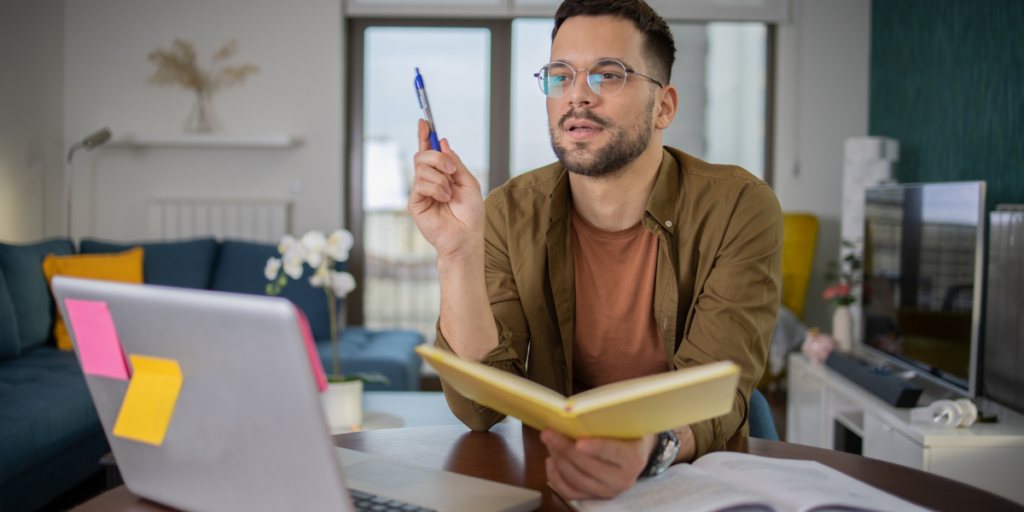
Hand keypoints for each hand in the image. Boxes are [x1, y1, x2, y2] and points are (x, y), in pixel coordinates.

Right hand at [408, 119, 484, 259]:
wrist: (466, 237)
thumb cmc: (470, 214)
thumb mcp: (468, 182)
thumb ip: (455, 163)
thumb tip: (443, 142)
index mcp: (442, 174)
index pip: (429, 151)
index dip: (425, 136)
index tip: (424, 121)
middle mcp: (429, 181)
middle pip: (422, 155)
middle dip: (437, 157)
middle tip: (451, 170)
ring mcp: (420, 192)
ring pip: (421, 168)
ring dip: (441, 179)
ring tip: (449, 195)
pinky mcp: (415, 203)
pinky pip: (420, 184)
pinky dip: (436, 189)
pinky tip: (444, 200)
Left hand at [541, 429, 656, 499]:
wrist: (632, 451)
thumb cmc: (624, 432)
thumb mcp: (623, 422)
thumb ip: (605, 419)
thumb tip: (577, 412)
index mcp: (634, 458)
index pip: (615, 453)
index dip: (596, 447)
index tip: (579, 442)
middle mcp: (622, 479)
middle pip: (590, 467)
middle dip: (566, 449)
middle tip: (550, 434)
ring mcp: (607, 490)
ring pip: (577, 480)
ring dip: (559, 460)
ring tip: (549, 442)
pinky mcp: (593, 496)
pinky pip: (570, 492)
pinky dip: (556, 478)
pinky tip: (550, 460)